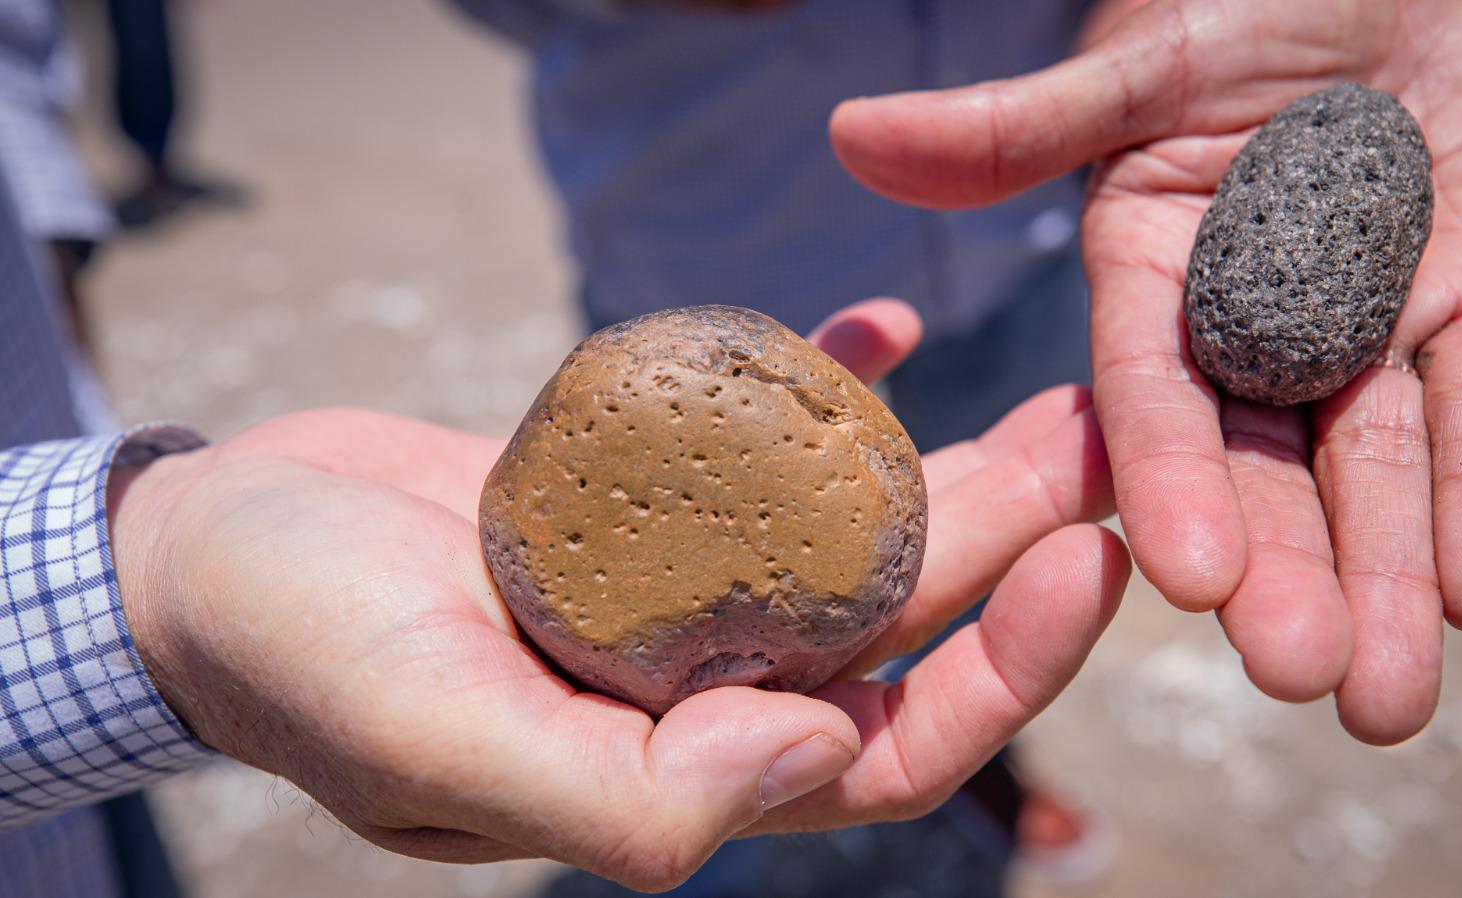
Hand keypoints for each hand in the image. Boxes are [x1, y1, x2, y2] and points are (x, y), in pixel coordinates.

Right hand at [110, 299, 1123, 888]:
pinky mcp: (636, 496)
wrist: (205, 550)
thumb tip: (813, 764)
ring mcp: (672, 586)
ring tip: (1046, 396)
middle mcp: (694, 684)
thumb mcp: (435, 737)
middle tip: (1098, 438)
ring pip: (848, 536)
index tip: (1086, 561)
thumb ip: (624, 794)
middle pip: (892, 622)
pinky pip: (755, 447)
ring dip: (952, 467)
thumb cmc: (298, 652)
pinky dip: (816, 390)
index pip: (885, 749)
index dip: (1004, 673)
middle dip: (1010, 540)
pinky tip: (877, 327)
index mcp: (675, 771)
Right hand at [828, 0, 1461, 743]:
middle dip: (1287, 573)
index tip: (1190, 578)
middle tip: (1306, 677)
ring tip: (1389, 696)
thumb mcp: (1140, 66)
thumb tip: (851, 133)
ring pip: (1373, 467)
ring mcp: (1359, 330)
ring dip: (1387, 578)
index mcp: (1151, 282)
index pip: (1153, 400)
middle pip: (1264, 467)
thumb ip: (1015, 129)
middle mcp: (1246, 332)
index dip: (1172, 484)